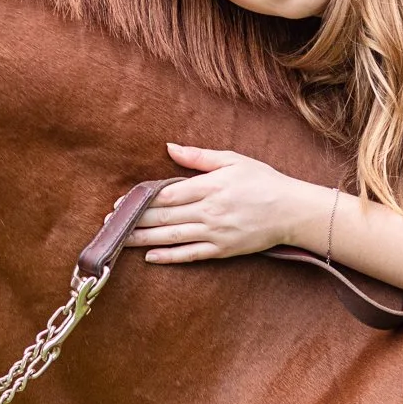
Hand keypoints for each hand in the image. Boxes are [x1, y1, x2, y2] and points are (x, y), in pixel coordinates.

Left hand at [123, 144, 309, 262]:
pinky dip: (168, 256)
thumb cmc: (262, 181)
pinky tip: (149, 256)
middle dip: (135, 220)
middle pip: (163, 216)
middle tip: (110, 222)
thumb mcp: (232, 160)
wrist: (292, 211)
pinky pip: (190, 255)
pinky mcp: (222, 250)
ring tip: (121, 240)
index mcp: (209, 187)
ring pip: (171, 237)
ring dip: (143, 239)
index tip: (122, 201)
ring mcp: (214, 233)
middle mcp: (208, 211)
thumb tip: (169, 147)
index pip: (166, 194)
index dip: (142, 199)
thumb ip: (199, 157)